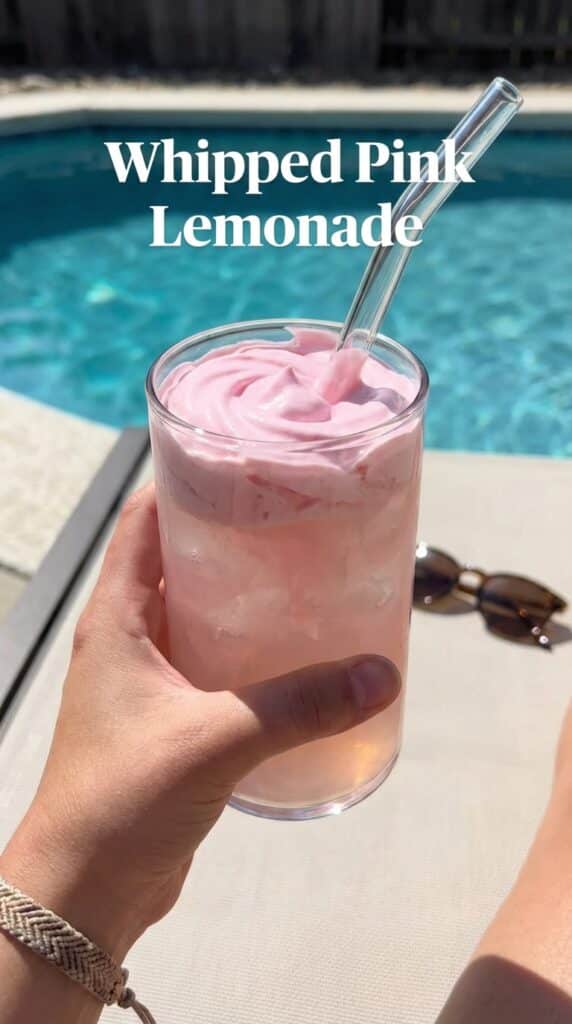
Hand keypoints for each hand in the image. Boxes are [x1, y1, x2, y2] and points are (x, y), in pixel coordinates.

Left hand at [1, 485, 399, 960]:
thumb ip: (297, 705)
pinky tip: (305, 654)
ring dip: (251, 595)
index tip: (249, 459)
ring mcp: (152, 678)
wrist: (86, 890)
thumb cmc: (123, 799)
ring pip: (205, 613)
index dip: (188, 479)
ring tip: (316, 575)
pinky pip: (220, 664)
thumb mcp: (213, 740)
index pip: (143, 519)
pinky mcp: (175, 718)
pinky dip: (256, 651)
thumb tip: (380, 674)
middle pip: (182, 558)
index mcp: (117, 616)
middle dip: (237, 534)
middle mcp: (131, 635)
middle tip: (304, 517)